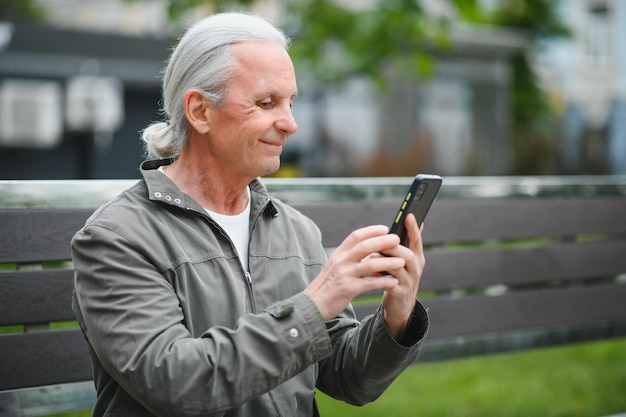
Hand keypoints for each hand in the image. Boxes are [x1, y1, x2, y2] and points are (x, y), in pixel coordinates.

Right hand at [304, 225, 404, 319]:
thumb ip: (349, 257)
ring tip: (401, 261)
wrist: (313, 304)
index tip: (385, 228)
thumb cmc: (327, 285)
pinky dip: (383, 282)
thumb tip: (369, 250)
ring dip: (387, 262)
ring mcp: (344, 275)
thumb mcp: (335, 266)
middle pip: (364, 246)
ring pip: (369, 264)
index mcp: (338, 254)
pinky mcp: (347, 289)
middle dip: (383, 242)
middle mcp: (340, 261)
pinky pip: (369, 283)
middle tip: (397, 239)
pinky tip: (393, 282)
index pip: (355, 236)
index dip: (371, 231)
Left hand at [378, 213, 425, 339]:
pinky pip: (390, 284)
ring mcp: (409, 282)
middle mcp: (415, 269)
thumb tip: (408, 219)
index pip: (416, 240)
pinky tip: (371, 274)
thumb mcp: (402, 259)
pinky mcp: (400, 293)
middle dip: (394, 247)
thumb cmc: (397, 276)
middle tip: (382, 240)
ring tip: (371, 256)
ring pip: (399, 269)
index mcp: (416, 257)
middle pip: (408, 255)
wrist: (400, 304)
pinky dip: (380, 278)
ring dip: (384, 261)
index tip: (408, 215)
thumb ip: (402, 243)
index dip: (413, 228)